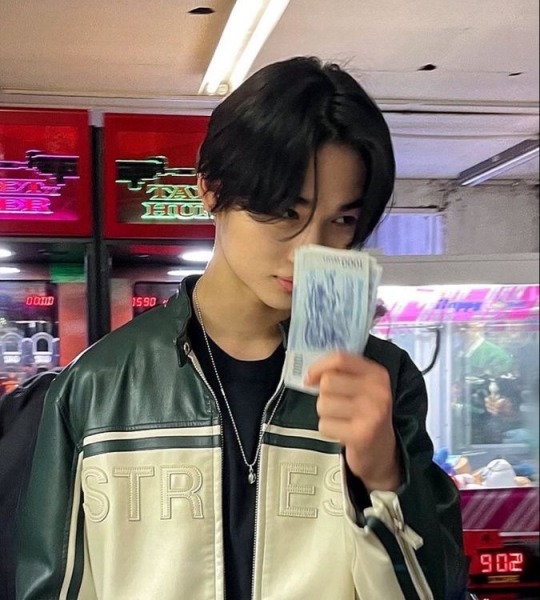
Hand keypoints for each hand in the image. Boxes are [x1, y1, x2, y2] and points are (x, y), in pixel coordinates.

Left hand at [305, 351, 400, 492]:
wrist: (382, 451)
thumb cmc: (365, 414)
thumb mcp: (361, 387)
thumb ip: (341, 374)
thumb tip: (310, 375)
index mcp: (377, 374)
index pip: (340, 359)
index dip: (319, 366)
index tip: (310, 378)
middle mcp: (378, 391)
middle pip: (328, 382)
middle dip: (324, 395)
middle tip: (337, 405)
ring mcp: (372, 413)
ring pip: (323, 404)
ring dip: (326, 414)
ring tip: (341, 419)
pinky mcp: (362, 435)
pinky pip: (324, 425)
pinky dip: (328, 430)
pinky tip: (342, 432)